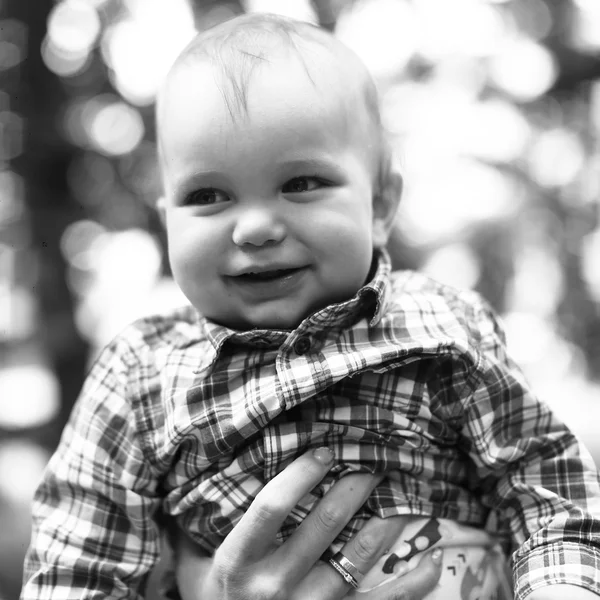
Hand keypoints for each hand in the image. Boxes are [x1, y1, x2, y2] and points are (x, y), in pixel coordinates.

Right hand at [174, 448, 442, 599]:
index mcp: (236, 563)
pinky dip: (411, 587)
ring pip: (354, 562)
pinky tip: (433, 561)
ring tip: (401, 496)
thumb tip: (180, 474)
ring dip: (383, 526)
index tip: (325, 449)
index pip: (270, 508)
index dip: (299, 475)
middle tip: (374, 463)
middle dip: (352, 489)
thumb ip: (187, 524)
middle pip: (322, 528)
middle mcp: (272, 589)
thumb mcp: (188, 565)